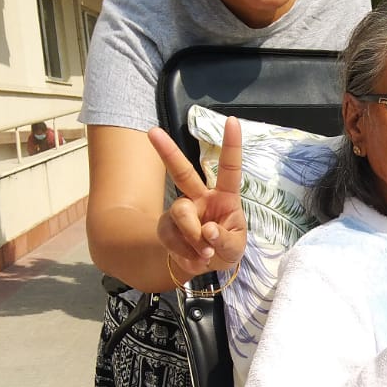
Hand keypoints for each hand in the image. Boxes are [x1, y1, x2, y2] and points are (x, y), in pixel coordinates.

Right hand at [147, 118, 247, 277]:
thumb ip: (225, 240)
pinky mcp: (166, 227)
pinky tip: (194, 259)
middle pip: (182, 172)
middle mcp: (200, 198)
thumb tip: (208, 230)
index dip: (231, 146)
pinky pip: (171, 236)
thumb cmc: (225, 248)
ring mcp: (181, 211)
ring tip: (206, 253)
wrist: (203, 265)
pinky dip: (185, 252)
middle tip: (152, 132)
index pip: (229, 169)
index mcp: (225, 197)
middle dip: (168, 151)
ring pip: (180, 213)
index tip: (232, 120)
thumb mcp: (234, 248)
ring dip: (193, 237)